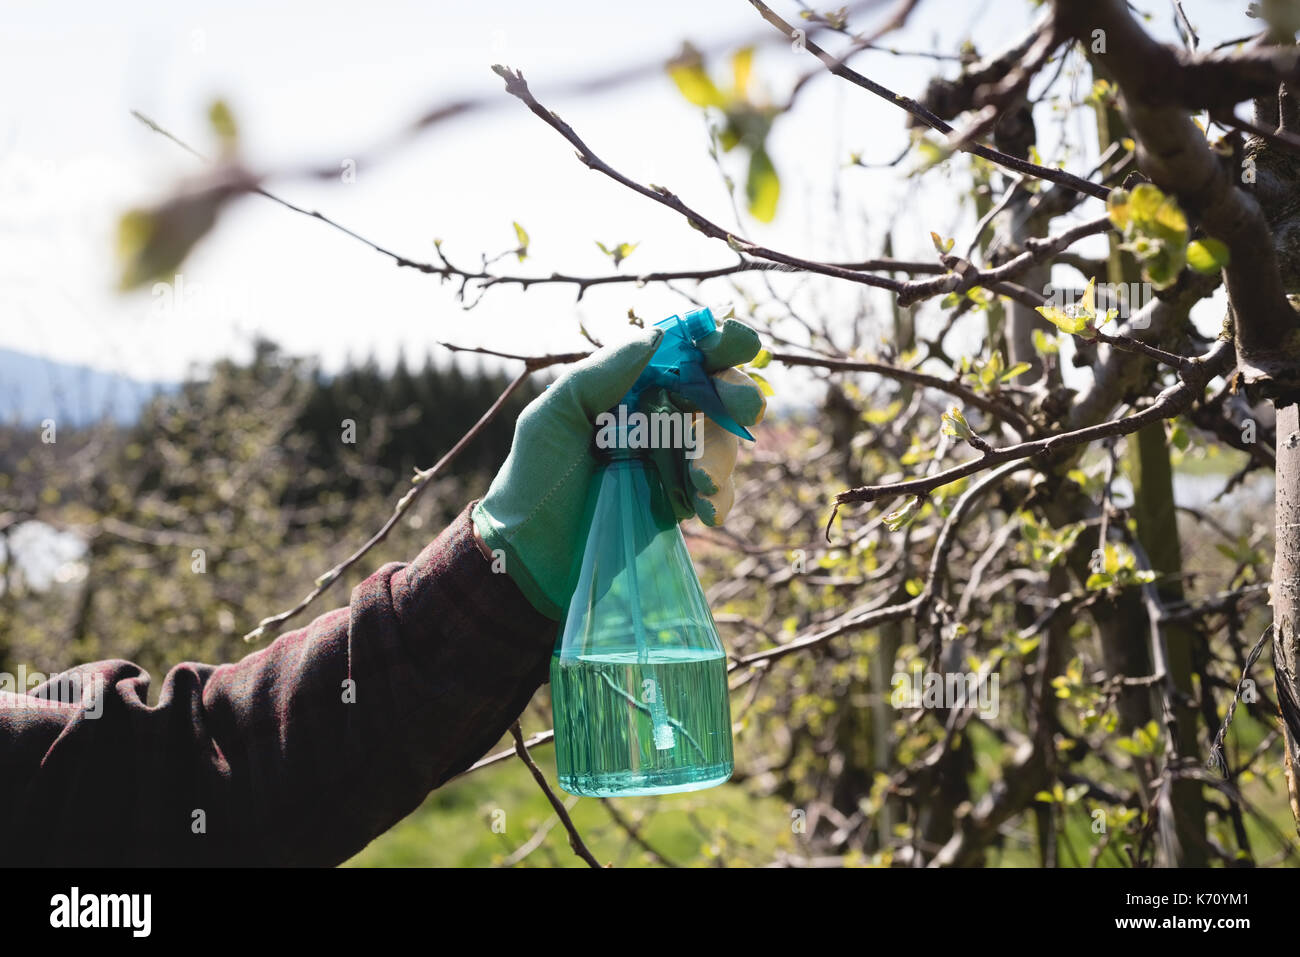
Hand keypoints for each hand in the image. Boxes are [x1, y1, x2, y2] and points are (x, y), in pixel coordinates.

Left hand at [472, 318, 765, 618]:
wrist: (531, 554)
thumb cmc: (534, 477)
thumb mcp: (552, 417)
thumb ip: (601, 373)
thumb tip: (659, 335)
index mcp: (629, 385)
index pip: (682, 352)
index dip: (716, 343)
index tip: (738, 343)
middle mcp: (657, 416)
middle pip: (717, 391)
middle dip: (738, 394)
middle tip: (747, 408)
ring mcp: (673, 459)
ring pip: (723, 441)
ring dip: (721, 454)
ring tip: (698, 479)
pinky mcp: (680, 502)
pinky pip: (719, 491)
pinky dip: (720, 496)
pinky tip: (703, 509)